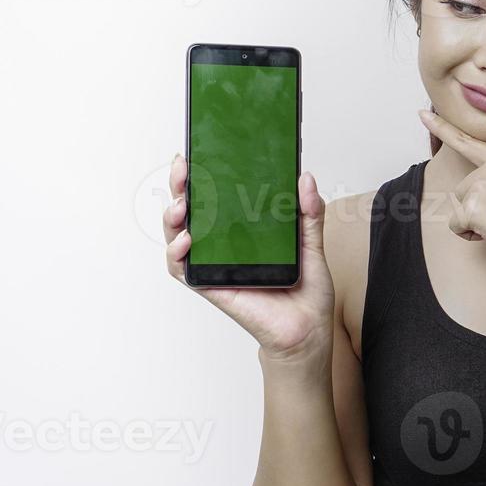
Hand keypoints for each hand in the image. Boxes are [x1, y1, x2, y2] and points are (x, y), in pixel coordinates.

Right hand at [162, 153, 334, 359]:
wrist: (307, 331)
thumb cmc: (306, 291)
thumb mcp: (312, 244)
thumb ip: (309, 213)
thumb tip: (305, 179)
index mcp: (244, 231)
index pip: (216, 198)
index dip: (201, 177)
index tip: (197, 153)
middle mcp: (224, 246)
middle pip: (191, 211)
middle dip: (181, 187)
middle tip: (183, 169)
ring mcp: (215, 266)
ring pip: (178, 237)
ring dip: (172, 218)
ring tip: (180, 205)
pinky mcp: (213, 287)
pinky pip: (184, 270)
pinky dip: (177, 255)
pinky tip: (185, 241)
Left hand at [417, 109, 485, 273]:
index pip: (468, 142)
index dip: (442, 128)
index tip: (421, 114)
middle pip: (462, 191)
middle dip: (477, 209)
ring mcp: (480, 186)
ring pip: (459, 209)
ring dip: (475, 223)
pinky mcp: (472, 207)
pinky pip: (457, 226)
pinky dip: (472, 235)